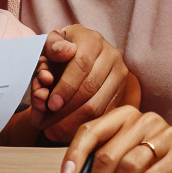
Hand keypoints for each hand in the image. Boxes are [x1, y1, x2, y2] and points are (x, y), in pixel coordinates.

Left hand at [29, 25, 131, 140]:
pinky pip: (105, 114)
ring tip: (55, 132)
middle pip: (90, 88)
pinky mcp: (123, 93)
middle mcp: (111, 55)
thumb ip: (52, 45)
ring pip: (99, 105)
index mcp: (91, 40)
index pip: (80, 65)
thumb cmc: (60, 50)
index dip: (65, 87)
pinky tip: (69, 132)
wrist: (79, 52)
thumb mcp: (51, 43)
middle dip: (67, 110)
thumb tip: (65, 51)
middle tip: (48, 125)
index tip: (51, 104)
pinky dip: (87, 125)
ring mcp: (120, 74)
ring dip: (75, 122)